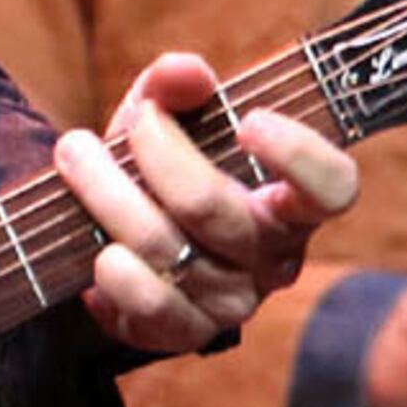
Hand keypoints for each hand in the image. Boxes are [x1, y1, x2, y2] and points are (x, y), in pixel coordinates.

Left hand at [58, 51, 361, 355]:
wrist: (129, 243)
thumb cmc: (163, 169)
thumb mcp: (169, 118)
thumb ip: (176, 86)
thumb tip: (184, 73)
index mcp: (291, 203)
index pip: (332, 187)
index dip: (299, 154)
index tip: (248, 119)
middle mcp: (273, 259)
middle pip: (209, 206)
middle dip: (152, 153)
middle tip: (121, 123)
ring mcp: (233, 302)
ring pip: (161, 248)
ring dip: (105, 195)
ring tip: (74, 158)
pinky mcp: (188, 334)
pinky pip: (147, 305)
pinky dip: (111, 272)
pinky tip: (95, 251)